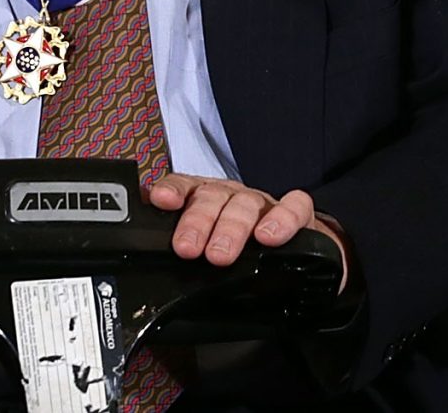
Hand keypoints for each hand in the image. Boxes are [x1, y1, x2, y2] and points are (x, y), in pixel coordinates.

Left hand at [145, 174, 351, 295]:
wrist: (296, 262)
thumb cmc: (242, 256)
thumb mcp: (206, 251)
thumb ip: (182, 248)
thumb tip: (148, 262)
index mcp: (207, 201)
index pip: (186, 186)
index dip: (173, 190)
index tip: (161, 201)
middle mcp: (233, 198)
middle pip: (213, 197)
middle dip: (199, 221)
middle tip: (188, 249)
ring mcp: (265, 204)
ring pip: (247, 203)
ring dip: (232, 226)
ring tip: (221, 255)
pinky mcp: (299, 214)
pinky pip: (295, 205)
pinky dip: (282, 219)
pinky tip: (269, 237)